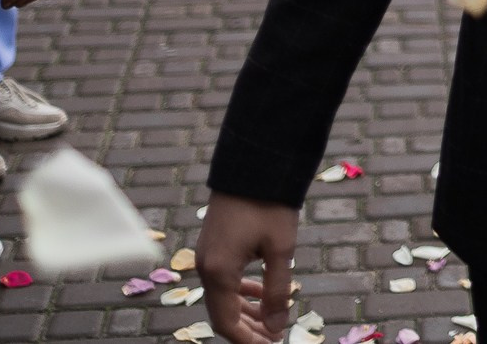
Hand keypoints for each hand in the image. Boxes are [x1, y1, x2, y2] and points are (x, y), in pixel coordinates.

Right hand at [198, 192, 297, 343]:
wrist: (255, 162)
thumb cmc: (269, 204)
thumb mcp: (280, 249)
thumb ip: (277, 292)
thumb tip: (276, 328)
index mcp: (218, 271)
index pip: (226, 323)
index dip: (247, 341)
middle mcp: (205, 266)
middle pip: (222, 312)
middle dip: (247, 330)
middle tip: (273, 339)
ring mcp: (207, 254)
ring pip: (223, 296)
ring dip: (245, 312)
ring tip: (270, 323)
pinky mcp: (214, 244)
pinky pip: (224, 279)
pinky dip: (241, 292)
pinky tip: (260, 294)